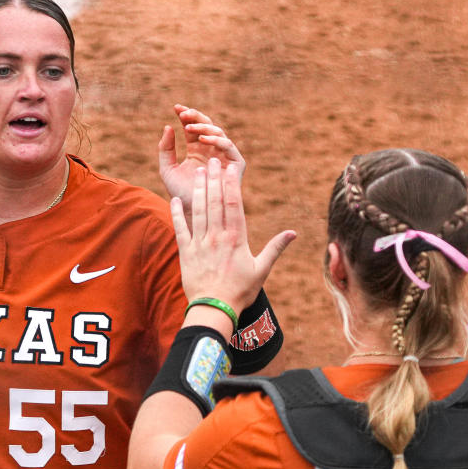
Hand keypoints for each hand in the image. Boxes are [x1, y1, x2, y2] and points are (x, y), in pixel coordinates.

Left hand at [158, 105, 245, 214]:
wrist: (192, 212)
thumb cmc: (179, 193)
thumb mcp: (167, 168)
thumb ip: (165, 149)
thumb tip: (167, 126)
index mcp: (196, 150)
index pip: (193, 127)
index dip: (186, 115)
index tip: (176, 108)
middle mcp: (211, 150)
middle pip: (207, 125)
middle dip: (196, 117)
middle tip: (183, 113)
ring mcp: (224, 156)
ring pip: (218, 133)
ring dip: (204, 127)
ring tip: (189, 127)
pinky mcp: (235, 164)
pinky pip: (229, 146)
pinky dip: (217, 140)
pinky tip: (203, 139)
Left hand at [171, 158, 294, 315]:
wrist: (214, 309)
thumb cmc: (241, 292)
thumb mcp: (262, 270)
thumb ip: (275, 249)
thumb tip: (293, 233)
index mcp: (236, 238)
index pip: (233, 204)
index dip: (231, 183)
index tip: (230, 168)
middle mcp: (217, 237)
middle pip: (214, 201)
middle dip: (213, 178)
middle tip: (212, 160)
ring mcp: (200, 243)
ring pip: (198, 210)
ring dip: (197, 190)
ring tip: (197, 172)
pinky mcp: (186, 252)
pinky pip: (180, 228)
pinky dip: (176, 213)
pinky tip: (174, 199)